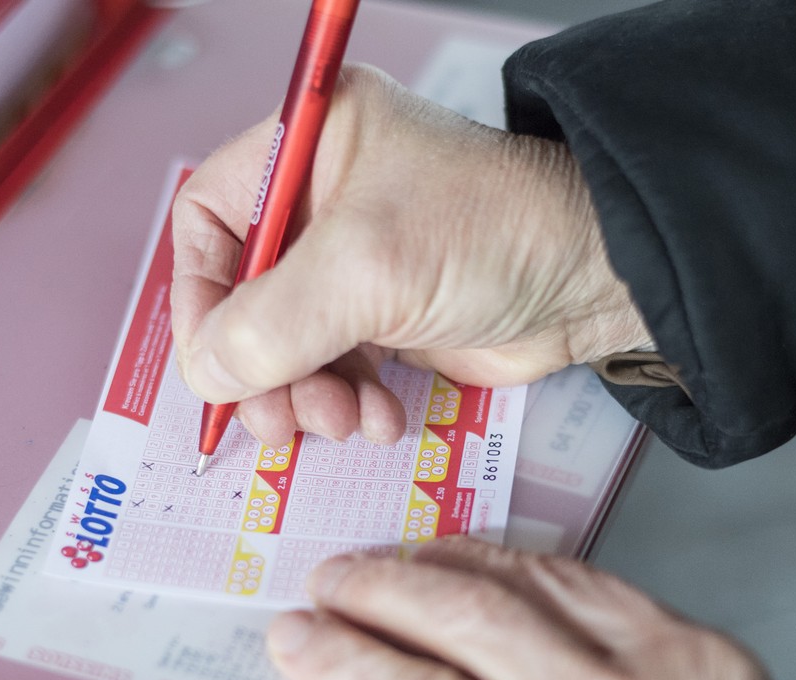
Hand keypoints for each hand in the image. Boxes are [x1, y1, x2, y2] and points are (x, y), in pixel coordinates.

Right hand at [171, 65, 651, 446]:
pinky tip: (379, 417)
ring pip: (287, 344)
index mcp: (310, 145)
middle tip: (276, 417)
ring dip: (305, 395)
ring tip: (339, 418)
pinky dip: (348, 403)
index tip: (213, 357)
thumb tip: (207, 372)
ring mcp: (358, 263)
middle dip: (259, 364)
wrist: (596, 278)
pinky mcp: (390, 317)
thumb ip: (270, 324)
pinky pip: (335, 370)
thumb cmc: (495, 231)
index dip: (200, 292)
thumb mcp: (364, 270)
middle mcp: (326, 199)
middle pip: (244, 296)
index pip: (210, 217)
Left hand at [257, 537, 795, 679]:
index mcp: (671, 658)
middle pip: (467, 623)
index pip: (542, 579)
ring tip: (294, 640)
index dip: (459, 556)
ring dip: (343, 663)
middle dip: (382, 592)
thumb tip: (516, 612)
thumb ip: (629, 646)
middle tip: (330, 581)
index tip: (415, 553)